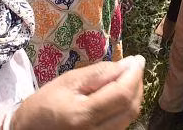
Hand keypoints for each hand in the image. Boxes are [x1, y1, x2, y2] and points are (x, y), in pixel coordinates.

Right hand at [10, 55, 143, 129]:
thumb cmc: (44, 104)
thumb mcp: (68, 81)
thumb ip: (98, 73)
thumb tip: (127, 65)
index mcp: (83, 115)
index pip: (121, 94)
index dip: (134, 75)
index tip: (138, 60)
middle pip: (131, 107)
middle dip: (136, 84)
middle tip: (134, 66)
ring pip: (130, 117)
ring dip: (133, 94)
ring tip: (127, 77)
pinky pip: (121, 123)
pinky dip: (125, 106)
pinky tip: (120, 92)